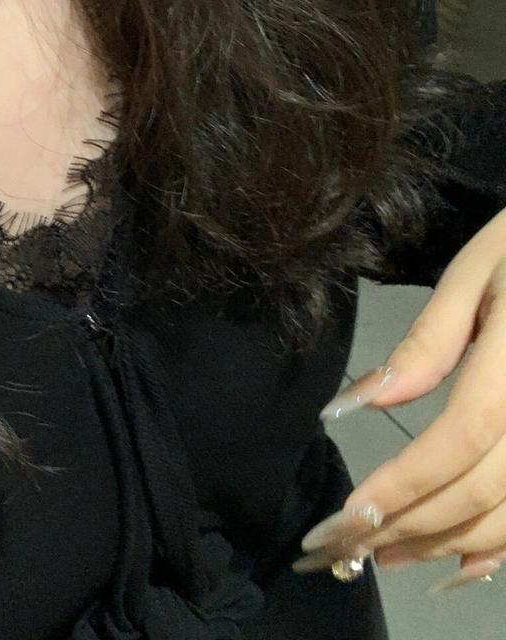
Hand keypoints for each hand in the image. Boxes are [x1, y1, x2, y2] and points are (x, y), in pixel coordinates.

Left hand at [296, 204, 505, 593]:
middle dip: (410, 525)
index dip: (403, 483)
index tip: (347, 513)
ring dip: (445, 543)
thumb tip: (363, 403)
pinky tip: (456, 560)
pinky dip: (498, 545)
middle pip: (481, 488)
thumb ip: (426, 344)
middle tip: (345, 546)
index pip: (458, 440)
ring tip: (384, 554)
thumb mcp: (476, 275)